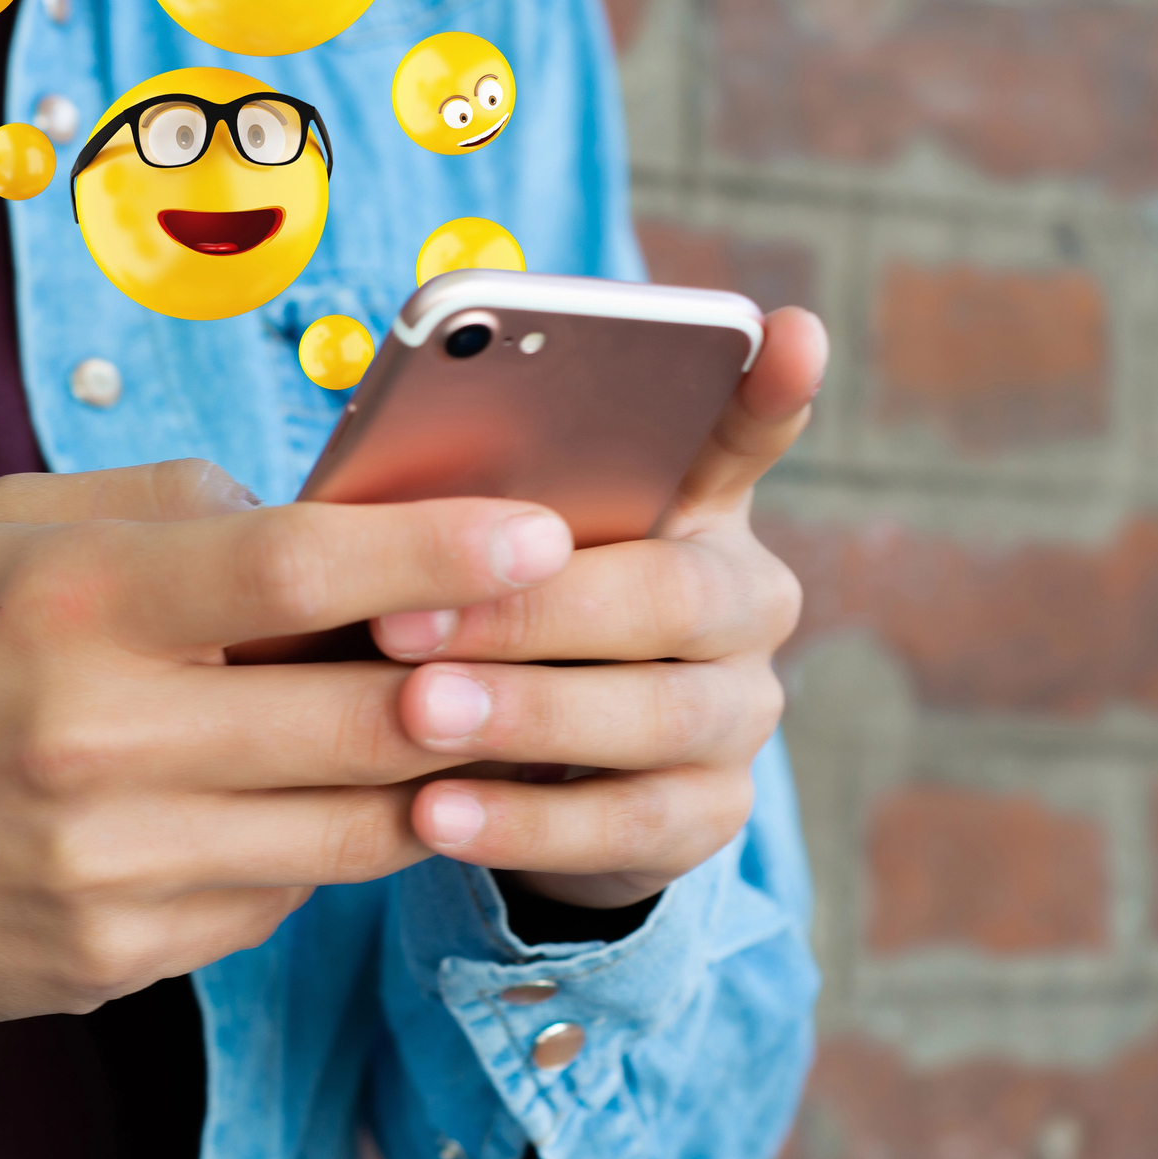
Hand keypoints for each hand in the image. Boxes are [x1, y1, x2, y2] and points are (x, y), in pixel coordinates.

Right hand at [0, 460, 575, 1023]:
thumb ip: (177, 505)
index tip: (543, 534)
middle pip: (361, 716)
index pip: (297, 567)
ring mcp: (110, 866)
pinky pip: (284, 895)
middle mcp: (95, 739)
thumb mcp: (10, 529)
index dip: (439, 549)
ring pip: (351, 826)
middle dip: (477, 680)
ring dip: (429, 773)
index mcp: (71, 602)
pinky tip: (312, 799)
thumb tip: (332, 523)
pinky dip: (324, 842)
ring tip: (461, 720)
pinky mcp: (116, 956)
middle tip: (545, 644)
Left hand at [370, 307, 828, 909]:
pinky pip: (629, 825)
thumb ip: (467, 508)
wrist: (529, 774)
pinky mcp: (710, 814)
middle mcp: (744, 600)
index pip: (748, 432)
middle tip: (405, 618)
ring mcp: (740, 711)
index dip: (770, 388)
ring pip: (657, 714)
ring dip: (525, 714)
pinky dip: (524, 824)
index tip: (787, 333)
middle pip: (673, 595)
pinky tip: (435, 816)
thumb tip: (370, 490)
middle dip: (534, 608)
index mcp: (696, 505)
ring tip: (415, 715)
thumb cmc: (491, 618)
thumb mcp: (477, 552)